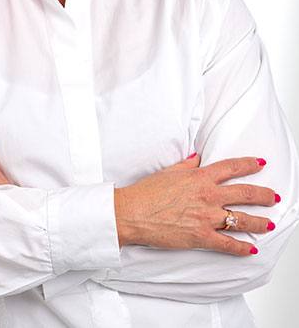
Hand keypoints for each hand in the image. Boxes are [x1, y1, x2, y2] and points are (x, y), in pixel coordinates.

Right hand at [114, 154, 278, 255]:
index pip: (232, 167)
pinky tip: (250, 248)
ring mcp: (206, 217)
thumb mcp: (168, 171)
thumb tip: (198, 158)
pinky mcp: (201, 237)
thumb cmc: (146, 192)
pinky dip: (241, 247)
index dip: (249, 164)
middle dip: (264, 195)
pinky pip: (228, 244)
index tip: (261, 163)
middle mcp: (208, 195)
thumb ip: (187, 165)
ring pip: (242, 219)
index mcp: (199, 177)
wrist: (133, 213)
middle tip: (273, 197)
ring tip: (270, 223)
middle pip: (245, 193)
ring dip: (260, 222)